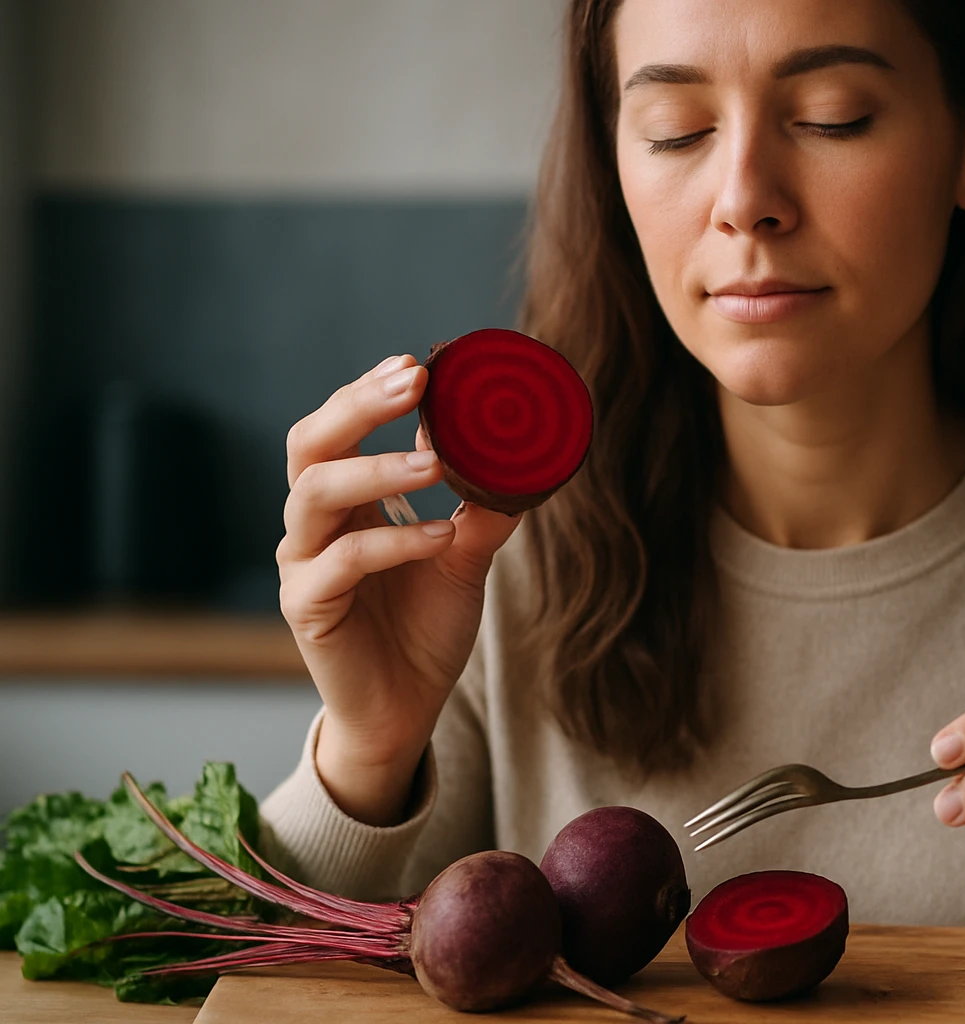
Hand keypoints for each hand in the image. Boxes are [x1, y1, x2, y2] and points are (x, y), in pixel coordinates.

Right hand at [277, 354, 520, 824]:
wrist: (406, 709)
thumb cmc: (425, 626)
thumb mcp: (465, 558)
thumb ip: (483, 507)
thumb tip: (526, 454)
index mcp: (343, 502)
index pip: (338, 428)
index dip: (368, 392)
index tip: (418, 364)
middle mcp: (311, 524)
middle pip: (309, 444)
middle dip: (357, 406)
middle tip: (413, 382)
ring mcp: (302, 564)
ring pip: (315, 494)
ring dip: (376, 468)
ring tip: (434, 460)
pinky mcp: (308, 607)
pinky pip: (343, 562)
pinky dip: (394, 541)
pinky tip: (440, 534)